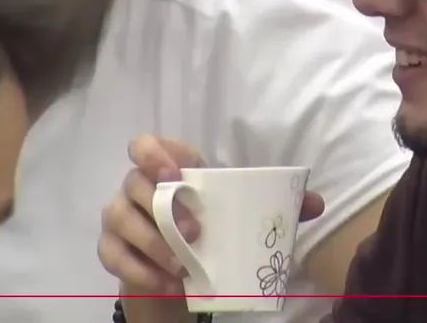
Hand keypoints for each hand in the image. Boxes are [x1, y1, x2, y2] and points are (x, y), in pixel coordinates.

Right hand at [98, 135, 326, 318]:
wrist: (180, 268)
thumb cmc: (211, 226)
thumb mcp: (244, 213)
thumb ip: (280, 205)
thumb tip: (317, 202)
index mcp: (170, 166)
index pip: (148, 144)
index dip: (156, 152)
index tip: (177, 173)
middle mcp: (138, 185)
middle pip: (134, 181)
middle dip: (163, 206)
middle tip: (194, 233)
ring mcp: (119, 215)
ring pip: (120, 217)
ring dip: (152, 242)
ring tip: (183, 265)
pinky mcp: (110, 248)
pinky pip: (113, 253)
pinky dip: (139, 269)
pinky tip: (165, 281)